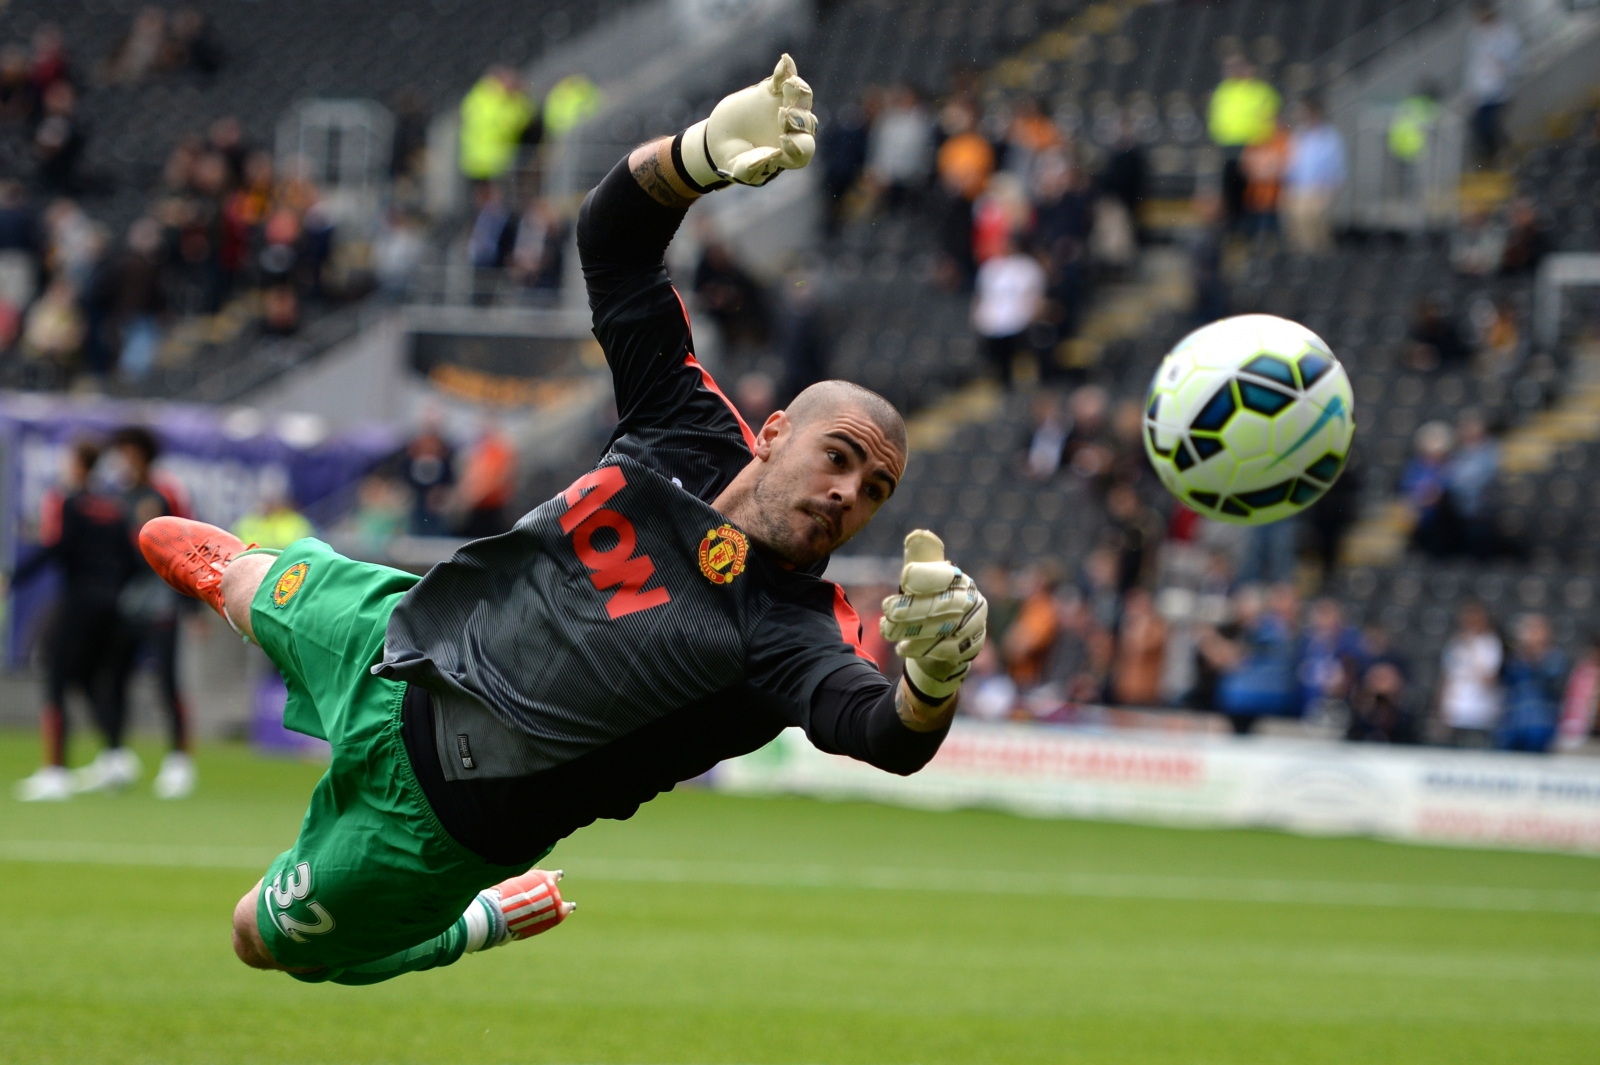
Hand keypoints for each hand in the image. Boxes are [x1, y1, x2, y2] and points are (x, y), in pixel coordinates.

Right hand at [682, 53, 816, 187]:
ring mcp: (785, 108)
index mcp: (791, 153)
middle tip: (782, 114)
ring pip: (801, 98)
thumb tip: (773, 152)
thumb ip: (754, 166)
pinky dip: (785, 71)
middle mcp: (793, 130)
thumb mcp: (739, 168)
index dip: (798, 145)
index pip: (804, 149)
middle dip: (797, 118)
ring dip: (799, 91)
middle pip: (807, 122)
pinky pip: (783, 79)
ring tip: (790, 85)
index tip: (783, 140)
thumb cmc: (733, 158)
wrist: (718, 139)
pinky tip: (784, 61)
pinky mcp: (772, 92)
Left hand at [879, 530, 986, 700]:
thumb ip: (919, 559)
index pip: (944, 575)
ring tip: (887, 630)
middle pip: (942, 604)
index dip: (924, 575)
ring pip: (943, 629)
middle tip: (887, 610)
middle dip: (912, 608)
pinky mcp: (971, 646)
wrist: (946, 640)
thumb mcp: (922, 581)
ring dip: (912, 631)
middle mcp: (970, 599)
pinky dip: (922, 649)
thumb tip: (917, 535)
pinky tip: (903, 647)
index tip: (904, 576)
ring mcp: (974, 624)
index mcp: (957, 578)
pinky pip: (947, 650)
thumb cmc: (929, 602)